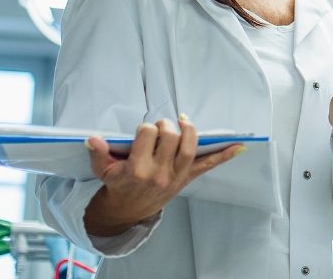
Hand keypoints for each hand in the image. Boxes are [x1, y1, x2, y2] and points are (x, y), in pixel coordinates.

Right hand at [83, 116, 243, 235]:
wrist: (129, 210)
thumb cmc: (118, 184)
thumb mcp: (103, 170)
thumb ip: (99, 153)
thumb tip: (92, 139)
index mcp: (137, 170)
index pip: (147, 135)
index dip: (145, 128)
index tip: (142, 132)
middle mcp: (159, 173)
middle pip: (170, 137)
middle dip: (166, 126)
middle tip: (161, 126)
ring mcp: (175, 176)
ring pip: (190, 147)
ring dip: (190, 130)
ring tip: (183, 122)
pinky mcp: (187, 178)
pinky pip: (208, 166)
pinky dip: (225, 155)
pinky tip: (240, 146)